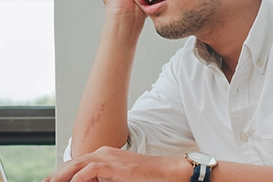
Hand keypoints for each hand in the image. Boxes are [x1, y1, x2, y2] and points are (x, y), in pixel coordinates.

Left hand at [42, 147, 188, 181]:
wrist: (162, 170)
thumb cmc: (142, 175)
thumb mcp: (117, 176)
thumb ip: (101, 178)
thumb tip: (87, 181)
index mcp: (103, 155)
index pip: (77, 162)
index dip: (61, 172)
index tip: (51, 181)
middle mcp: (103, 153)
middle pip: (73, 162)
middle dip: (56, 174)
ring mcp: (108, 158)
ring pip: (78, 164)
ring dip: (63, 176)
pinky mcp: (114, 165)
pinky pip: (91, 170)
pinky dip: (79, 178)